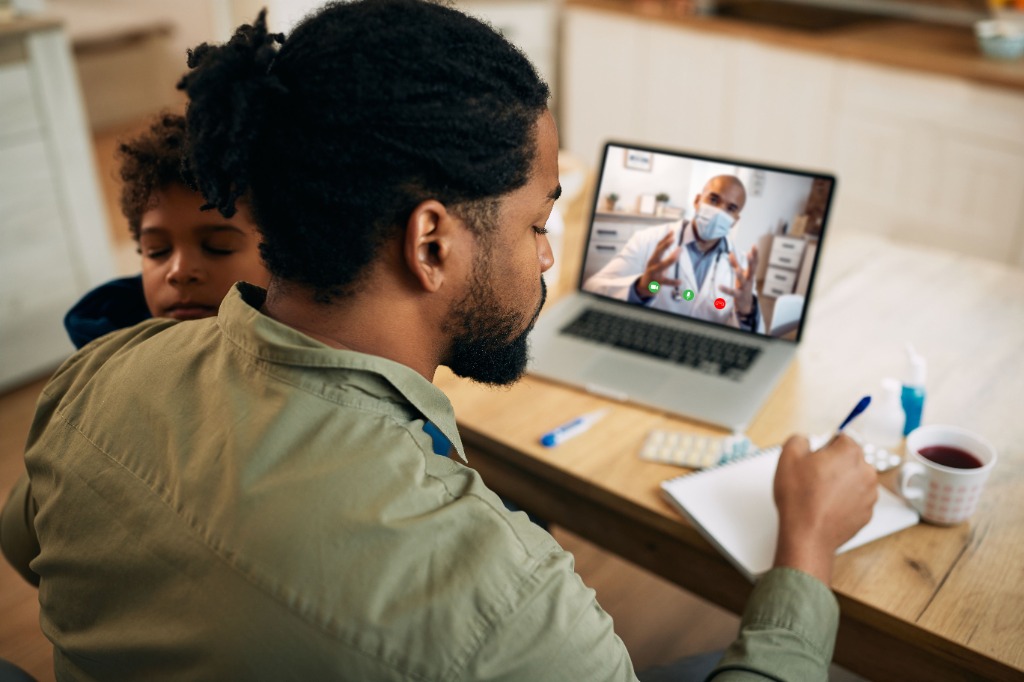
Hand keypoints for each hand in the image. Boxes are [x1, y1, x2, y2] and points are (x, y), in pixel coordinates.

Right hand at [635, 230, 681, 299]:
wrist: (644, 287)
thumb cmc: (653, 271)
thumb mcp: (656, 261)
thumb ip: (663, 251)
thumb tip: (671, 237)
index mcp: (653, 258)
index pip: (658, 246)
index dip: (665, 238)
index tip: (672, 232)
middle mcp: (652, 264)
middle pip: (658, 253)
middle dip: (665, 245)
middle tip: (673, 238)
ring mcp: (654, 273)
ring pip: (662, 265)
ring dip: (671, 259)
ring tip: (679, 252)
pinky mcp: (656, 282)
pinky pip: (666, 281)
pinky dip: (673, 282)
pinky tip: (680, 281)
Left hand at [719, 245, 757, 314]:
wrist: (746, 303)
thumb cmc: (743, 285)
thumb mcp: (741, 274)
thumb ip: (735, 263)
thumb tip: (730, 252)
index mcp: (750, 274)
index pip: (754, 263)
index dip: (755, 255)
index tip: (754, 245)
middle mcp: (749, 280)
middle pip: (752, 270)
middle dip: (751, 262)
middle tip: (749, 254)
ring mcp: (744, 287)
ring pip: (743, 281)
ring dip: (739, 275)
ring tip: (736, 270)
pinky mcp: (738, 295)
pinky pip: (732, 292)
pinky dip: (726, 289)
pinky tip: (719, 286)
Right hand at [772, 434, 876, 584]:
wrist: (808, 535)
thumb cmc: (800, 499)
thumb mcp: (788, 456)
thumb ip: (799, 439)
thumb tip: (806, 441)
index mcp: (850, 453)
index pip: (842, 438)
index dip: (825, 447)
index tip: (814, 459)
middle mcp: (866, 471)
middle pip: (850, 459)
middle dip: (834, 465)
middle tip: (814, 477)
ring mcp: (869, 494)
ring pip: (854, 479)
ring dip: (840, 483)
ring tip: (819, 494)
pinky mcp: (867, 513)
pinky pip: (856, 499)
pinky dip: (844, 500)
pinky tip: (826, 506)